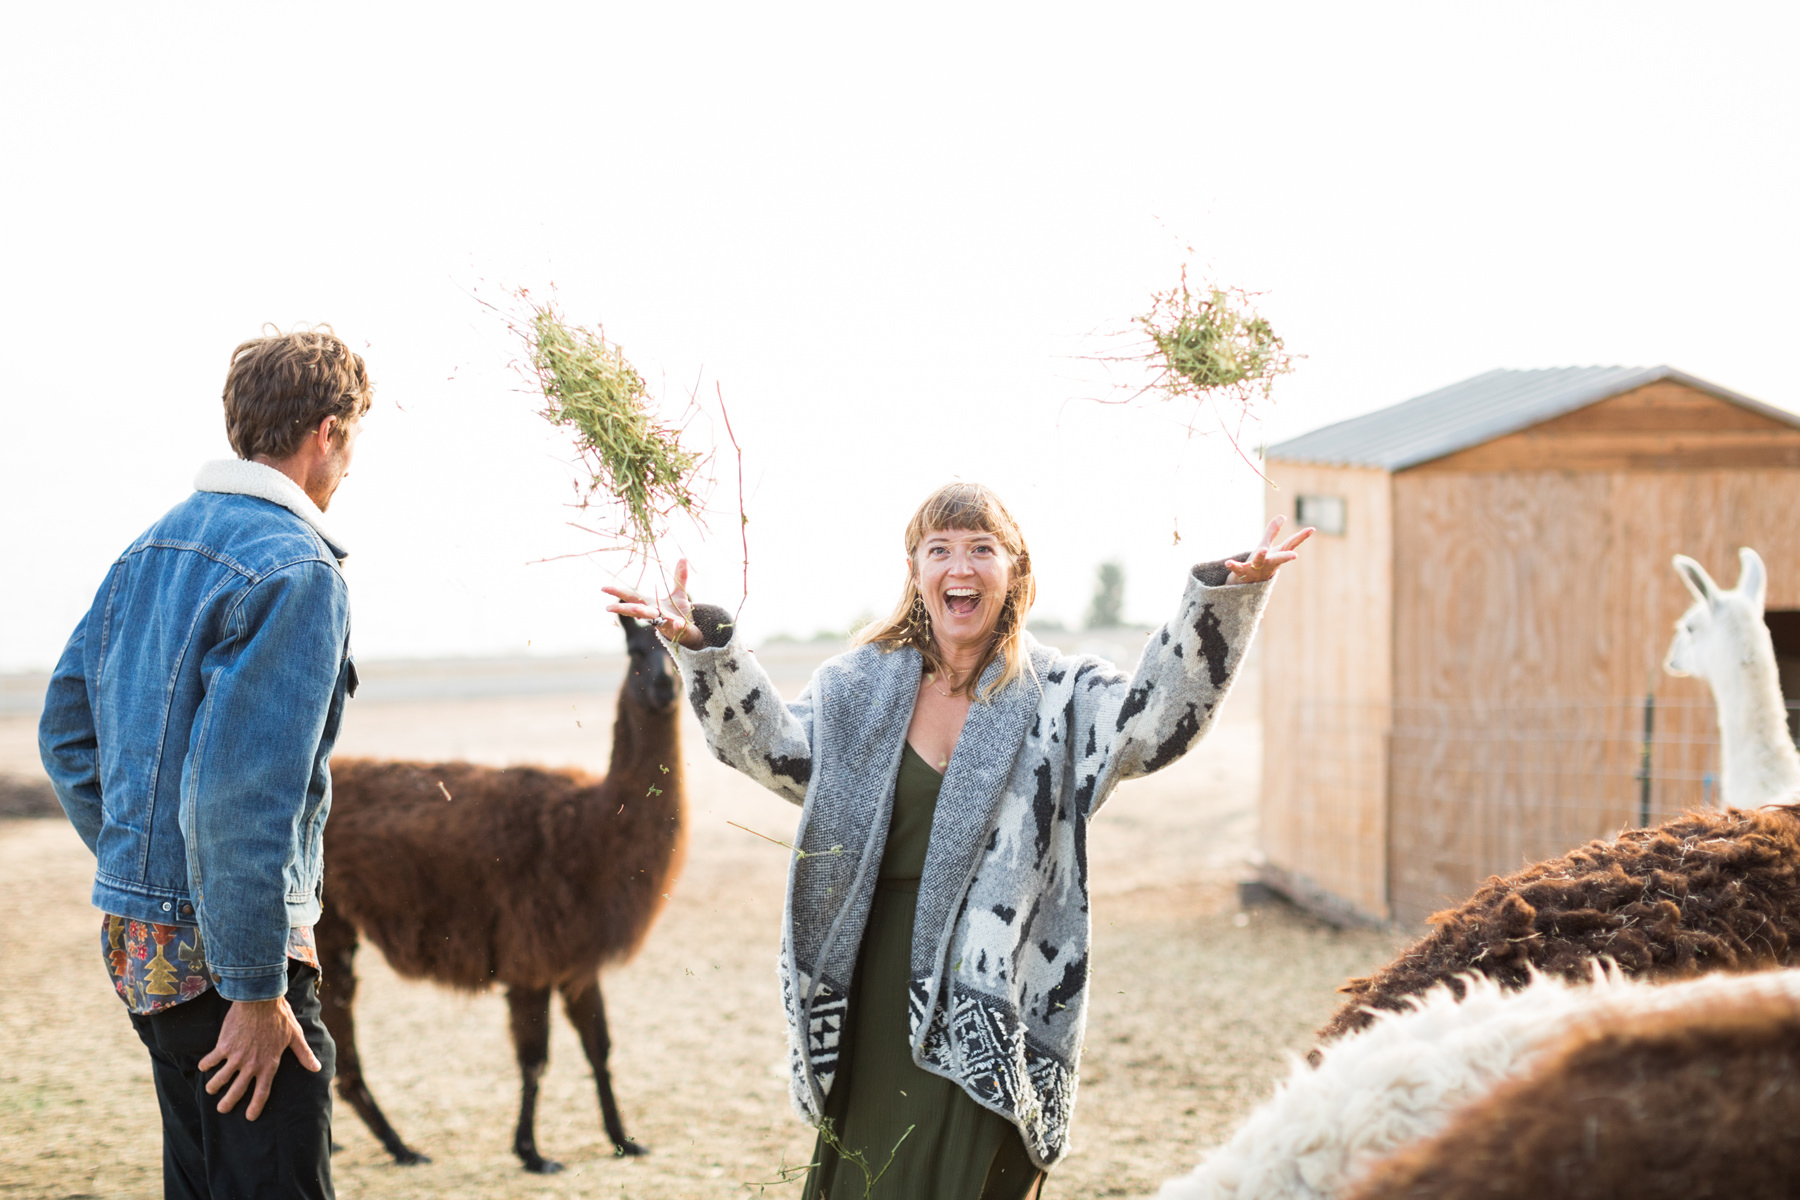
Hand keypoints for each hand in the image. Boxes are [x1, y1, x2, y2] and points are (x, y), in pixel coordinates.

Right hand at [199, 996, 319, 1120]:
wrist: (261, 999)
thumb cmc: (280, 1017)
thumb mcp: (295, 1036)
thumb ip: (304, 1054)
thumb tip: (317, 1068)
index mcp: (269, 1064)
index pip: (262, 1092)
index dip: (256, 1106)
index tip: (250, 1117)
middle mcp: (251, 1064)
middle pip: (237, 1091)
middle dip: (228, 1103)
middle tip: (222, 1110)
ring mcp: (236, 1057)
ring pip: (220, 1079)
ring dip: (214, 1086)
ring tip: (210, 1090)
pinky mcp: (223, 1046)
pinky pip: (210, 1061)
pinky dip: (205, 1065)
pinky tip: (203, 1067)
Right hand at [603, 558, 703, 648]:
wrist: (689, 632)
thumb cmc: (678, 613)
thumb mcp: (679, 593)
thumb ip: (680, 577)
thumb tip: (682, 558)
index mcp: (650, 604)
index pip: (632, 597)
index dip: (618, 592)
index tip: (603, 588)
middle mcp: (653, 613)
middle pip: (635, 609)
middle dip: (623, 608)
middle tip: (607, 608)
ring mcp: (663, 621)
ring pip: (651, 618)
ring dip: (644, 614)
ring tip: (635, 610)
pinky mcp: (676, 628)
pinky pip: (676, 626)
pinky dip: (677, 625)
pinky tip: (678, 623)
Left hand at [1226, 516, 1312, 583]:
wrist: (1245, 586)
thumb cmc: (1259, 564)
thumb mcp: (1265, 546)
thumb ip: (1272, 532)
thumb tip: (1282, 516)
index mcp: (1276, 556)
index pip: (1291, 545)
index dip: (1302, 536)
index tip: (1312, 529)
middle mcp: (1268, 563)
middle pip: (1279, 560)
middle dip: (1286, 557)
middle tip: (1294, 556)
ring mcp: (1256, 569)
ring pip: (1259, 563)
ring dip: (1261, 557)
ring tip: (1262, 549)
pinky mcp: (1243, 573)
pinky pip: (1238, 569)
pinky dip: (1233, 566)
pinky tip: (1228, 562)